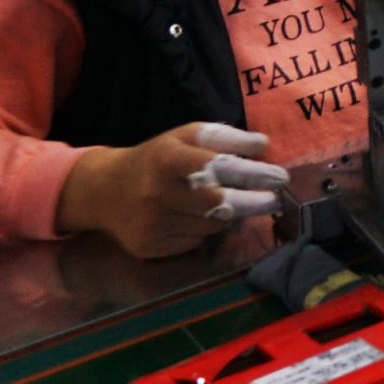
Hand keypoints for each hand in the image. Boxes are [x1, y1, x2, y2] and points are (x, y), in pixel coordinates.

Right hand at [56, 121, 282, 258]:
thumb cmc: (156, 159)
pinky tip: (202, 217)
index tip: (279, 177)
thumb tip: (262, 145)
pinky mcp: (148, 246)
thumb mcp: (185, 137)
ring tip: (238, 203)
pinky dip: (206, 230)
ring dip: (230, 215)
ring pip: (210, 224)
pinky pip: (194, 241)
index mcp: (166, 159)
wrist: (104, 190)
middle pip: (217, 203)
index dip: (251, 173)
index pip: (216, 167)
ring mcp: (151, 223)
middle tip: (275, 199)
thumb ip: (224, 138)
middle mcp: (156, 192)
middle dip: (253, 202)